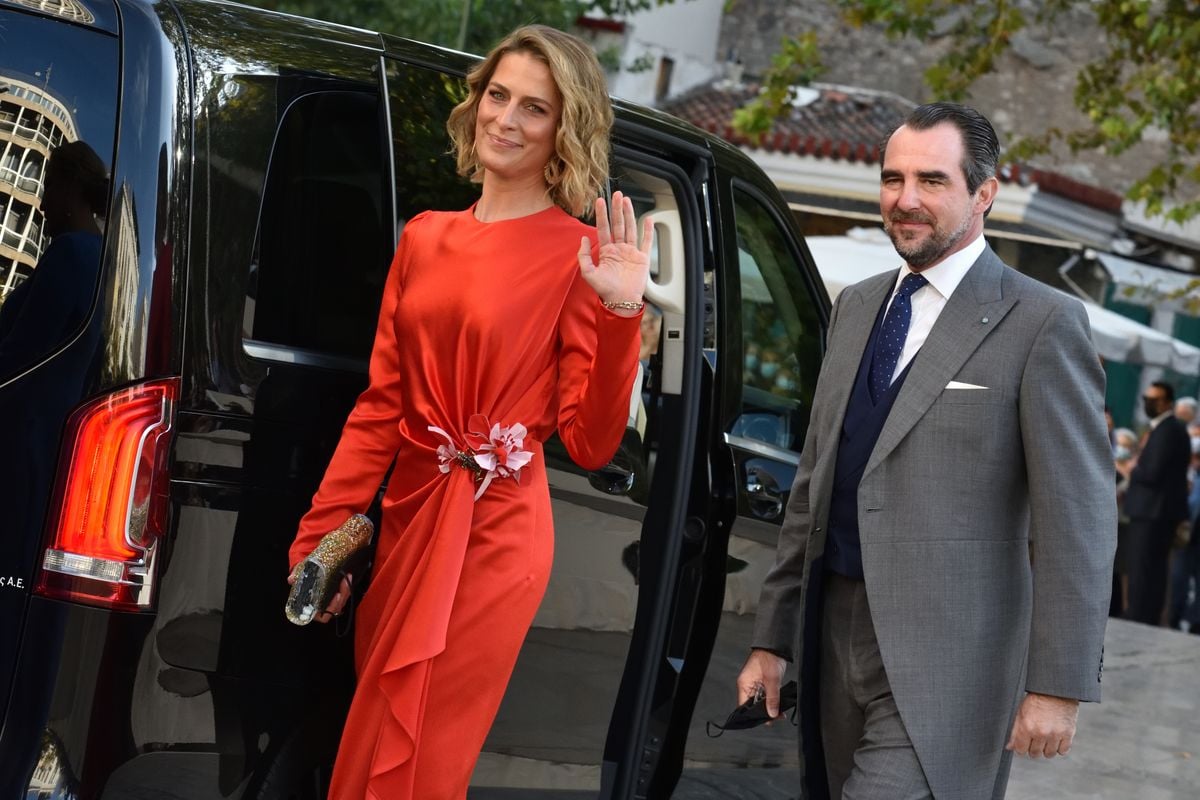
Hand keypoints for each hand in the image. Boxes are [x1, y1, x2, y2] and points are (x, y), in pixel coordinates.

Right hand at [287, 571, 352, 623]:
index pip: (323, 617)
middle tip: (344, 585)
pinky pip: (345, 595)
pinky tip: (348, 577)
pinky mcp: (337, 596)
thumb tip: (291, 579)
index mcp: (313, 608)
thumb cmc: (303, 577)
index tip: (336, 597)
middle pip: (336, 608)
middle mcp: (323, 607)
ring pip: (342, 602)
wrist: (310, 569)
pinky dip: (347, 587)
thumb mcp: (298, 574)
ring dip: (346, 591)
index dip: (330, 610)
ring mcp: (331, 602)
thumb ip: (295, 576)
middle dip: (342, 597)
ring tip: (347, 577)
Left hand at [578, 190, 652, 315]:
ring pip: (630, 228)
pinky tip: (648, 219)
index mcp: (606, 251)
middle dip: (617, 209)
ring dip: (629, 214)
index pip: (604, 228)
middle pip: (618, 224)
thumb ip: (583, 256)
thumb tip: (583, 238)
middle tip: (616, 194)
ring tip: (626, 200)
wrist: (622, 302)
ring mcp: (631, 252)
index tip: (600, 201)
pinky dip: (648, 230)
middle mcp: (619, 249)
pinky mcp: (642, 258)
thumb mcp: (589, 274)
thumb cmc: (605, 290)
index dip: (602, 215)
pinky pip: (646, 241)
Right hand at [736, 648, 788, 719]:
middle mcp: (748, 685)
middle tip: (776, 716)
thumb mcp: (772, 680)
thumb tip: (772, 714)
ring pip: (761, 701)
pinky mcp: (762, 682)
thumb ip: (772, 698)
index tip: (766, 720)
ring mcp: (755, 684)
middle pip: (753, 705)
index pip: (745, 707)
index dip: (754, 715)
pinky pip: (765, 695)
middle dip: (765, 711)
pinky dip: (772, 699)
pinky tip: (779, 703)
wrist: (775, 646)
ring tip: (780, 712)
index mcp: (744, 684)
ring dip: (770, 705)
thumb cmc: (769, 658)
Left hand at [1006, 692, 1078, 757]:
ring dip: (1047, 749)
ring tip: (1046, 738)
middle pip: (1035, 754)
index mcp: (1026, 727)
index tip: (1023, 743)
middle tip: (1035, 738)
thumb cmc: (1035, 700)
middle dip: (1033, 748)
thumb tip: (1009, 747)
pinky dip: (1060, 747)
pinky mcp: (1068, 733)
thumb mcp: (1020, 712)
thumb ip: (1014, 731)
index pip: (1020, 750)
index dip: (1021, 747)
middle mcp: (1040, 732)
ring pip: (1049, 754)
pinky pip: (1063, 751)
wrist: (1055, 691)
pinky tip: (1056, 738)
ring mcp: (1055, 734)